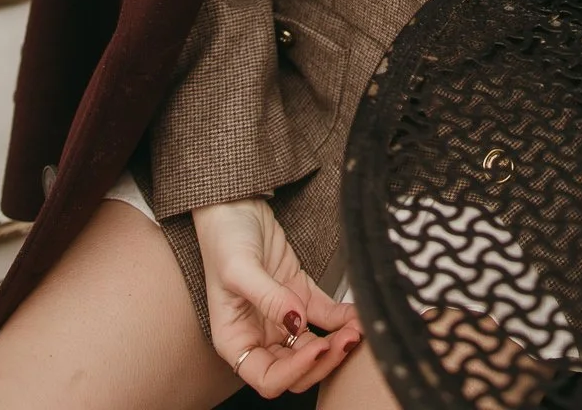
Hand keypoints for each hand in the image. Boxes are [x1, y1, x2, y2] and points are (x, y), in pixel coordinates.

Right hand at [193, 197, 362, 397]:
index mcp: (236, 341)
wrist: (235, 204)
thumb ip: (267, 298)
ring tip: (358, 329)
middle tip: (346, 341)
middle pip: (296, 369)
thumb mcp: (239, 269)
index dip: (294, 372)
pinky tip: (357, 314)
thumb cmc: (224, 238)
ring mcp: (282, 317)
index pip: (268, 377)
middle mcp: (260, 335)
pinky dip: (342, 319)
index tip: (317, 347)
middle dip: (323, 361)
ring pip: (314, 346)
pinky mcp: (300, 295)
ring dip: (337, 343)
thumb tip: (296, 322)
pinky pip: (325, 316)